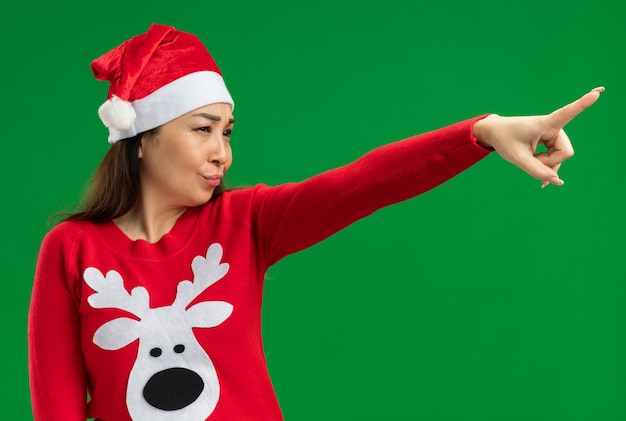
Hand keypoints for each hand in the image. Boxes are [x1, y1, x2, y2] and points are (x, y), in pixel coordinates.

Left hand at [472, 87, 603, 186]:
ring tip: (529, 157)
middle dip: (550, 163)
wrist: (495, 133)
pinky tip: (536, 164)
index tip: (596, 93)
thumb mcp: (518, 158)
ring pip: (561, 157)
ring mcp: (553, 134)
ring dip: (545, 163)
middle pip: (565, 153)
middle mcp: (553, 127)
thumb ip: (537, 171)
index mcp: (545, 124)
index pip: (567, 113)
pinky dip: (545, 163)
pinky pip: (556, 158)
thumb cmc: (504, 140)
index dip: (582, 104)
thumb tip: (558, 182)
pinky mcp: (551, 140)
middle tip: (531, 160)